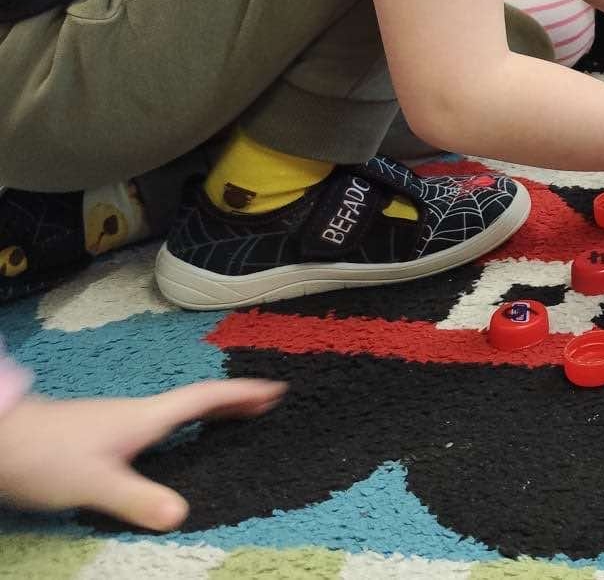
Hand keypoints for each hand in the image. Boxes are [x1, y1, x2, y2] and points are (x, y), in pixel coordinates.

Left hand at [0, 380, 284, 529]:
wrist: (2, 439)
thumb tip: (181, 515)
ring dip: (210, 410)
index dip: (241, 395)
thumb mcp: (94, 483)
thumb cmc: (47, 455)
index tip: (275, 389)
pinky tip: (177, 438)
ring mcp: (122, 422)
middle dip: (234, 401)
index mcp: (146, 419)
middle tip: (267, 402)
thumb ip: (137, 498)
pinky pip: (162, 422)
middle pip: (196, 402)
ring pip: (178, 411)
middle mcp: (139, 415)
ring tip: (235, 416)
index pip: (204, 400)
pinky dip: (185, 423)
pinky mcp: (107, 433)